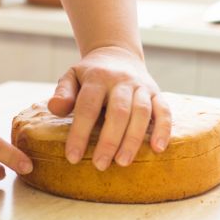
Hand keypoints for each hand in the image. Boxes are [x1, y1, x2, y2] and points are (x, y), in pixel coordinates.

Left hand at [48, 46, 171, 170]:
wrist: (118, 54)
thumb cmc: (91, 74)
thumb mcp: (72, 77)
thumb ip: (63, 92)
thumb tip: (55, 108)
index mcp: (98, 77)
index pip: (88, 106)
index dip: (80, 132)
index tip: (73, 157)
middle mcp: (122, 81)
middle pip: (118, 111)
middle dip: (109, 140)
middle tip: (100, 165)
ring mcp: (142, 87)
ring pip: (141, 113)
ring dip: (133, 139)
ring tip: (123, 162)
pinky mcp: (157, 93)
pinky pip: (164, 111)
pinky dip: (163, 129)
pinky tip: (158, 149)